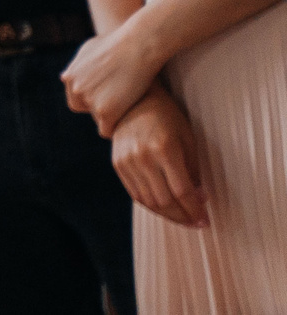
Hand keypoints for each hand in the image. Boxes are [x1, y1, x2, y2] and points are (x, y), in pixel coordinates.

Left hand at [63, 18, 166, 134]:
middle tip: (120, 102)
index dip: (93, 98)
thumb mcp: (89, 49)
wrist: (137, 45)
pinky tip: (129, 121)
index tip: (109, 95)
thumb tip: (69, 78)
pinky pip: (106, 130)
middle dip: (99, 107)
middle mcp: (75, 89)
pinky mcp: (104, 112)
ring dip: (111, 116)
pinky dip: (116, 127)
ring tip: (129, 108)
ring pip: (98, 120)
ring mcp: (88, 100)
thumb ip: (79, 66)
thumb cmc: (118, 42)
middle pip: (85, 109)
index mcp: (70, 77)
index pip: (76, 98)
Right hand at [109, 86, 210, 228]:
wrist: (134, 100)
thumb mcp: (187, 139)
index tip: (205, 220)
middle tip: (196, 223)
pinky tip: (164, 208)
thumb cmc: (167, 117)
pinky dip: (151, 205)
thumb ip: (193, 170)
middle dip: (183, 217)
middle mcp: (143, 157)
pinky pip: (135, 193)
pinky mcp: (117, 164)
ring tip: (181, 218)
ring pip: (149, 201)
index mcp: (165, 149)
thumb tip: (199, 199)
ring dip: (167, 215)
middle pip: (165, 201)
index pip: (182, 191)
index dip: (195, 210)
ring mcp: (127, 161)